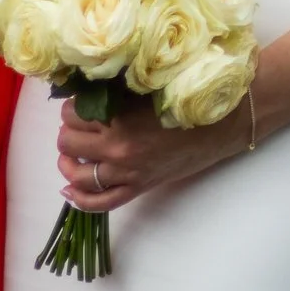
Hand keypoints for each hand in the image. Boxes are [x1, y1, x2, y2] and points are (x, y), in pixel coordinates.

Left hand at [56, 95, 250, 211]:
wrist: (222, 124)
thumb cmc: (188, 98)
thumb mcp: (148, 87)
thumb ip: (117, 91)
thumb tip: (85, 89)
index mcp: (118, 117)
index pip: (72, 112)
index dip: (72, 104)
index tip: (80, 101)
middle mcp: (116, 148)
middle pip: (68, 140)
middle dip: (69, 130)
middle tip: (80, 123)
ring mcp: (126, 172)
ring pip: (76, 172)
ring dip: (67, 160)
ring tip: (72, 152)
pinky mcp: (138, 187)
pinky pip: (99, 202)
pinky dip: (79, 199)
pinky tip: (69, 188)